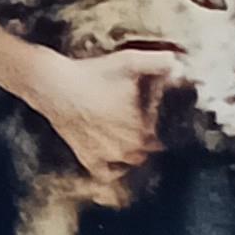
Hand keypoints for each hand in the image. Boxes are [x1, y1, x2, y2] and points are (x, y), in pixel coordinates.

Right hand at [24, 47, 176, 184]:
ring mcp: (107, 156)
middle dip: (149, 136)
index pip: (164, 134)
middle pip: (149, 149)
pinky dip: (113, 169)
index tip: (154, 110)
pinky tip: (114, 158)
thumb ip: (159, 63)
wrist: (55, 86)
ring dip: (133, 151)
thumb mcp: (130, 61)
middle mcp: (128, 148)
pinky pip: (107, 173)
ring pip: (131, 162)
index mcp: (143, 130)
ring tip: (128, 135)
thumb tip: (179, 64)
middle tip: (141, 119)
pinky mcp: (88, 158)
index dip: (161, 121)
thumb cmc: (93, 74)